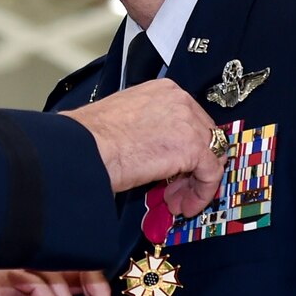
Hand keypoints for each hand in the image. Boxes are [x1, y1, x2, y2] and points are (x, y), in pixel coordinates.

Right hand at [62, 78, 224, 216]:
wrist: (86, 147)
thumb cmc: (92, 136)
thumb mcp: (127, 118)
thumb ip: (151, 126)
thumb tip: (158, 146)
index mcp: (163, 90)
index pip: (190, 119)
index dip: (186, 148)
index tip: (176, 168)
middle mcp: (180, 100)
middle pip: (205, 136)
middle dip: (192, 166)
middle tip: (175, 188)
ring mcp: (189, 122)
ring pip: (210, 156)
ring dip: (194, 182)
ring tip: (174, 201)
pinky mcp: (192, 147)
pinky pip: (210, 173)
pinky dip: (200, 193)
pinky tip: (182, 205)